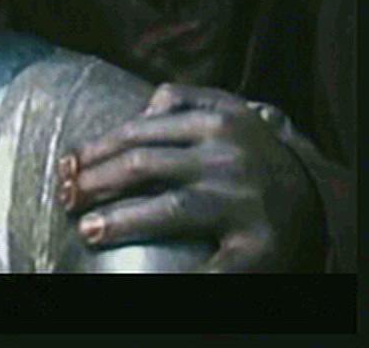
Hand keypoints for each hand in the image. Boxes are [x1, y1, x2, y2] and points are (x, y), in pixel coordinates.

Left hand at [57, 83, 323, 271]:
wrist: (315, 198)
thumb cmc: (254, 153)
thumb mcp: (226, 111)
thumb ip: (183, 100)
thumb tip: (139, 109)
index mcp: (216, 122)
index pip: (138, 133)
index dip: (96, 149)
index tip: (68, 165)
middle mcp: (228, 157)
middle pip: (143, 166)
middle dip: (95, 181)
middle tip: (65, 196)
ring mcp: (243, 201)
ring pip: (169, 208)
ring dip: (121, 220)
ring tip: (88, 229)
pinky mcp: (257, 245)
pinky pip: (211, 266)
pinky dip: (179, 276)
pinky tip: (143, 281)